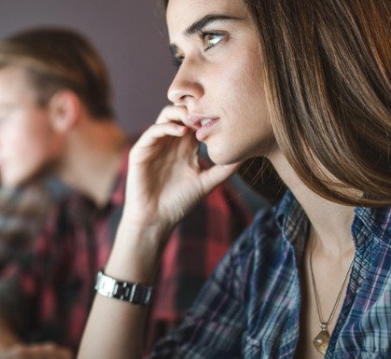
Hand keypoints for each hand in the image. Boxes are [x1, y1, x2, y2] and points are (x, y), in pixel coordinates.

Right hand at [122, 105, 239, 237]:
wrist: (156, 219)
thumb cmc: (180, 203)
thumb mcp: (207, 182)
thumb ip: (226, 168)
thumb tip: (248, 154)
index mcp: (186, 147)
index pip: (196, 120)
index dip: (207, 113)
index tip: (222, 115)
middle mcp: (171, 142)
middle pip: (181, 111)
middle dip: (194, 107)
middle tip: (208, 111)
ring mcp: (155, 145)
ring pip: (166, 116)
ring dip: (180, 113)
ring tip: (195, 119)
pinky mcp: (141, 151)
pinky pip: (153, 131)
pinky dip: (167, 127)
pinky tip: (181, 132)